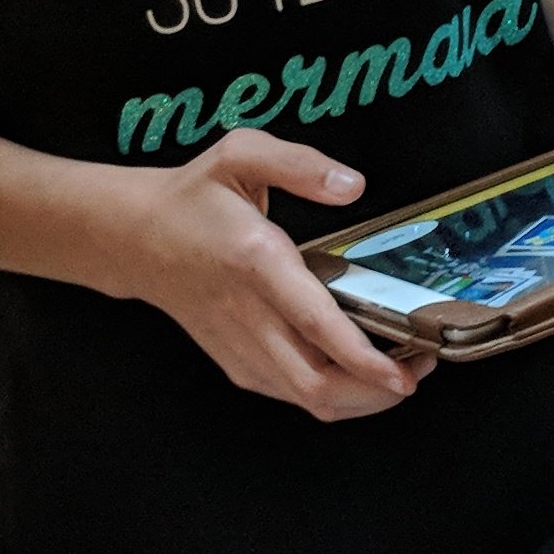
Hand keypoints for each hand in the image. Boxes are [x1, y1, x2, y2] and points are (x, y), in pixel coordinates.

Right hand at [98, 131, 427, 421]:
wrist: (136, 238)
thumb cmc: (193, 197)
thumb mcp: (241, 153)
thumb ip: (301, 164)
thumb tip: (353, 185)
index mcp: (256, 261)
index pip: (316, 325)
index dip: (364, 359)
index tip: (404, 371)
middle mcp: (248, 314)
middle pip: (318, 384)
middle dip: (377, 391)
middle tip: (418, 365)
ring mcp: (240, 347)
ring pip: (308, 400)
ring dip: (361, 398)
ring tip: (399, 371)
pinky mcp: (237, 364)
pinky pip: (292, 396)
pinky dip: (333, 396)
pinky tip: (358, 374)